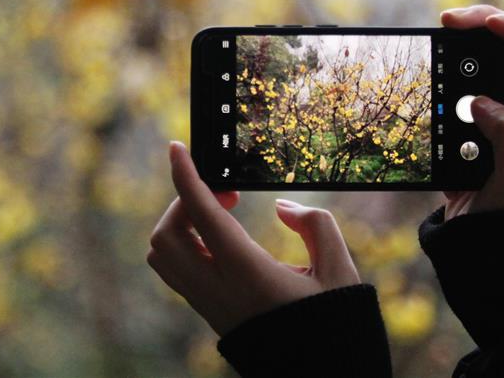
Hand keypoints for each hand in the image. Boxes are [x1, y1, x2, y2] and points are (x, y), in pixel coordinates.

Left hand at [147, 142, 359, 335]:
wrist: (321, 373)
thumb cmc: (334, 321)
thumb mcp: (339, 269)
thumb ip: (316, 226)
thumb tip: (283, 208)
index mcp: (246, 272)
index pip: (199, 214)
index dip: (184, 175)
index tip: (177, 148)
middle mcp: (217, 290)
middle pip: (166, 235)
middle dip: (184, 202)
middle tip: (226, 194)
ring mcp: (209, 306)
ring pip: (164, 256)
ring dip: (182, 225)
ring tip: (223, 216)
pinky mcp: (210, 314)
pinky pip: (177, 272)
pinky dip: (188, 245)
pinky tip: (222, 240)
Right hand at [440, 5, 503, 219]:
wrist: (487, 251)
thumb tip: (482, 102)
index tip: (493, 24)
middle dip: (490, 25)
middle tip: (454, 18)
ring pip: (490, 62)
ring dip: (466, 43)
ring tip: (442, 31)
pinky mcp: (475, 124)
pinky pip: (463, 85)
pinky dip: (448, 71)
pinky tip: (434, 64)